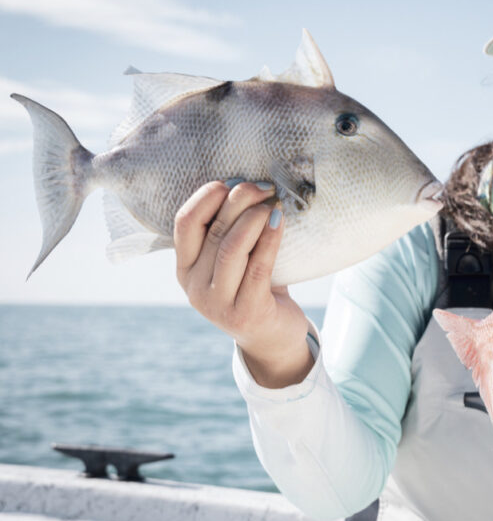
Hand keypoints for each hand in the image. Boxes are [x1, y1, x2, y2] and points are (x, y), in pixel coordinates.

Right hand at [174, 180, 311, 387]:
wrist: (274, 338)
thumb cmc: (256, 288)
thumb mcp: (235, 261)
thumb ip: (231, 232)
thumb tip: (245, 185)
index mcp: (186, 269)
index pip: (184, 224)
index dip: (206, 197)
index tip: (231, 182)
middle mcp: (195, 287)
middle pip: (213, 232)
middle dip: (238, 201)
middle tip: (262, 186)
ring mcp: (218, 304)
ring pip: (232, 248)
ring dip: (253, 219)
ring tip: (272, 204)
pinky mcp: (246, 313)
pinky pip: (258, 266)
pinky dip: (270, 239)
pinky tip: (280, 221)